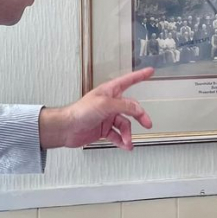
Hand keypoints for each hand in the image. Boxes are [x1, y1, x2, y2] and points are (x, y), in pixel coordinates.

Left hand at [39, 68, 153, 149]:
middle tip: (147, 124)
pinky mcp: (103, 129)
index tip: (150, 72)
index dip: (140, 75)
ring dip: (128, 134)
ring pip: (125, 125)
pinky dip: (122, 141)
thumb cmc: (80, 111)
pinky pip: (117, 135)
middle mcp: (110, 103)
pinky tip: (124, 145)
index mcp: (110, 92)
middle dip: (140, 117)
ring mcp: (107, 117)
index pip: (129, 80)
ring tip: (128, 142)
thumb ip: (124, 106)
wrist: (67, 129)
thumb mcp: (105, 105)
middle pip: (131, 108)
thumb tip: (138, 109)